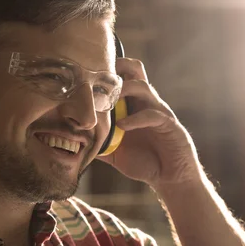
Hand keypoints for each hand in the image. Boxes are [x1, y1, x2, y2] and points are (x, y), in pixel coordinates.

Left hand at [97, 58, 203, 189]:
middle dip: (118, 67)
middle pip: (135, 70)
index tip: (86, 72)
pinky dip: (135, 119)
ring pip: (143, 87)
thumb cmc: (145, 162)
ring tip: (106, 102)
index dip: (107, 70)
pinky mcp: (169, 125)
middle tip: (98, 78)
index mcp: (133, 105)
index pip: (123, 76)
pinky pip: (152, 115)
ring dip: (123, 91)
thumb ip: (98, 144)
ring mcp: (159, 111)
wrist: (170, 178)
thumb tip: (74, 143)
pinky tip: (122, 126)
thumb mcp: (115, 153)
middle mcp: (146, 103)